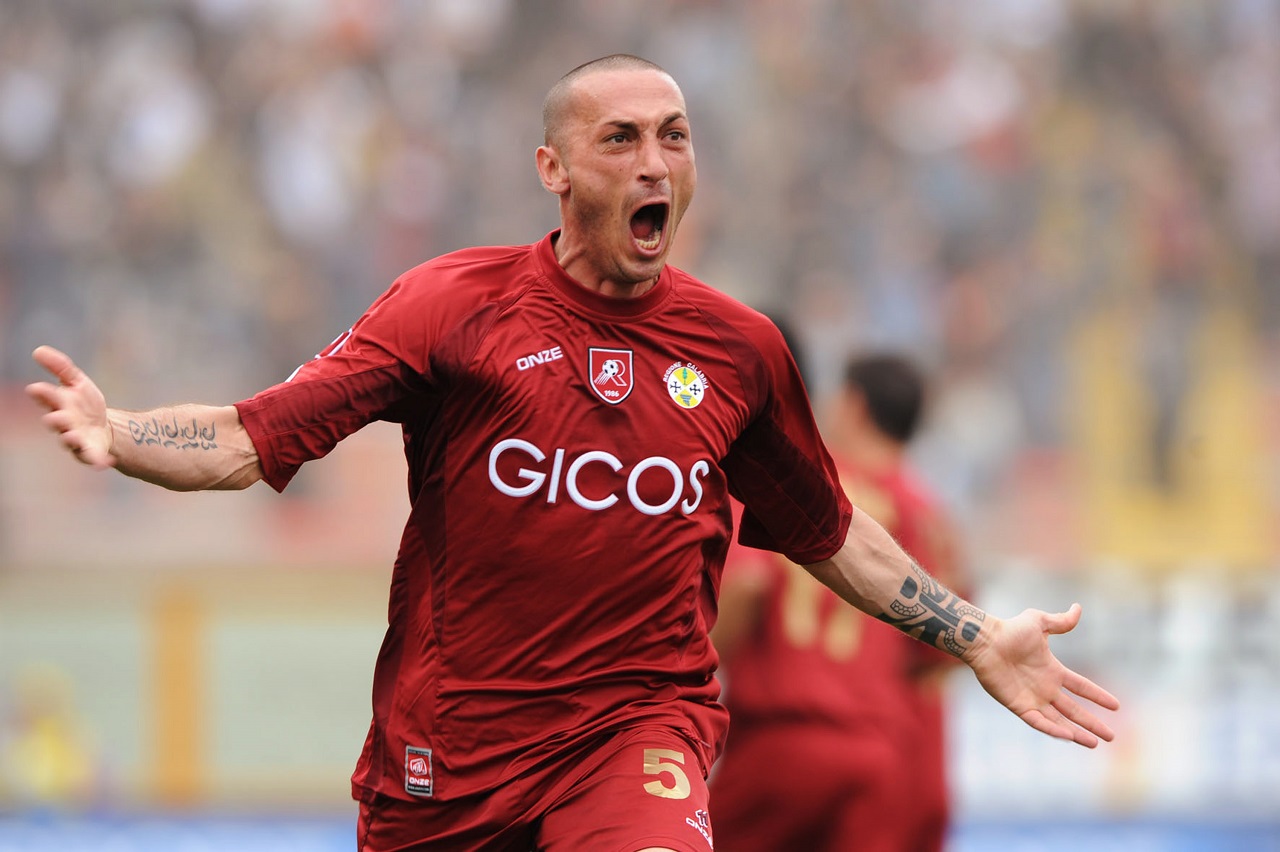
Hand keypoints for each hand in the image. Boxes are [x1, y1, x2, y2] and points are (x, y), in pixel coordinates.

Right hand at [26, 345, 115, 468]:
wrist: (104, 427)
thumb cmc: (84, 403)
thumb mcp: (76, 382)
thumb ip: (59, 367)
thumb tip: (38, 350)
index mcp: (59, 404)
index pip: (47, 398)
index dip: (42, 394)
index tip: (36, 389)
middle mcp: (64, 423)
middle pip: (56, 421)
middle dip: (56, 419)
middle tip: (56, 417)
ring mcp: (75, 439)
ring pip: (69, 440)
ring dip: (71, 438)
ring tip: (74, 435)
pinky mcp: (89, 452)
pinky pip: (92, 458)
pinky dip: (97, 462)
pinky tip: (105, 463)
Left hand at [965, 603, 1118, 746]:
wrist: (985, 640)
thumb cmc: (1009, 630)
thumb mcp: (1039, 622)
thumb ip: (1060, 621)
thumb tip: (1078, 608)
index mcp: (1053, 671)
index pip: (1081, 687)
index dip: (1097, 696)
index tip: (1116, 706)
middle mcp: (1045, 688)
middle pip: (1074, 710)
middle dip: (1092, 723)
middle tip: (1111, 736)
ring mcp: (1032, 699)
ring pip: (1059, 721)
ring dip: (1077, 733)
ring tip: (1094, 744)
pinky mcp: (1018, 706)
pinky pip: (1038, 722)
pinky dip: (1053, 730)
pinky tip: (1068, 736)